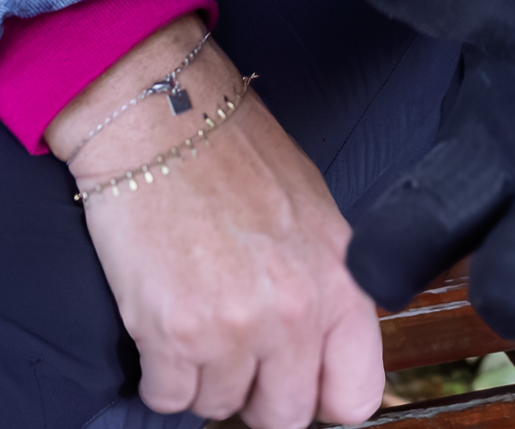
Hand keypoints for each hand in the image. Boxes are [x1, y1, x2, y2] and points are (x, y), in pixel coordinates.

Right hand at [49, 17, 384, 427]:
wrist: (160, 115)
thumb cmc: (231, 151)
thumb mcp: (309, 211)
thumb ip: (322, 285)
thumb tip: (317, 351)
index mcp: (339, 277)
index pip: (355, 395)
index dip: (320, 397)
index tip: (295, 381)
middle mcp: (296, 310)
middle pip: (282, 417)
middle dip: (255, 393)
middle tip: (232, 348)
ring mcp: (235, 326)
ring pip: (218, 407)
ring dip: (202, 374)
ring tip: (193, 309)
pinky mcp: (173, 332)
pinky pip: (168, 398)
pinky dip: (160, 373)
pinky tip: (160, 320)